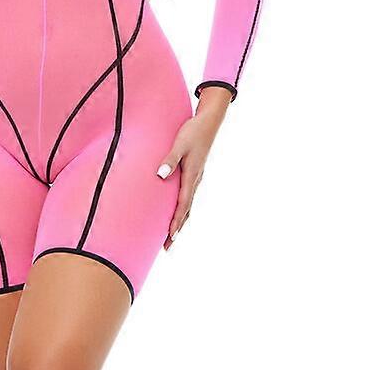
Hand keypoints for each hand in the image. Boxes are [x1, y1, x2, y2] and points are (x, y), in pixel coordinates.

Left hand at [155, 88, 230, 247]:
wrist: (209, 122)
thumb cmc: (193, 132)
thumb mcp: (179, 144)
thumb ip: (169, 159)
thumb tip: (160, 175)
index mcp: (192, 176)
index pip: (183, 204)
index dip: (176, 221)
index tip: (170, 237)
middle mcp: (195, 180)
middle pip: (186, 210)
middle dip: (177, 228)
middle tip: (167, 246)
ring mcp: (196, 178)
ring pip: (188, 205)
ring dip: (180, 220)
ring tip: (171, 235)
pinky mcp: (195, 173)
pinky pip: (188, 196)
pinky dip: (183, 208)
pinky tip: (178, 211)